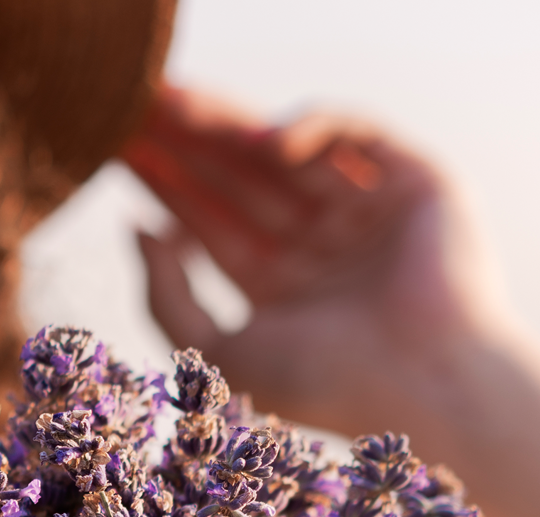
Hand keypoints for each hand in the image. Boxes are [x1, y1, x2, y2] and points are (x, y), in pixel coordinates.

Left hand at [122, 84, 507, 437]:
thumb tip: (134, 228)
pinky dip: (309, 128)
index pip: (212, 224)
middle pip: (242, 181)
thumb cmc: (322, 385)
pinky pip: (354, 134)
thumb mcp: (217, 348)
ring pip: (288, 153)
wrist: (419, 388)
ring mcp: (366, 212)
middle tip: (135, 104)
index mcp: (280, 289)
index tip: (119, 151)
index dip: (167, 186)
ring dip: (229, 127)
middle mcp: (321, 247)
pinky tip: (256, 139)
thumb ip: (167, 296)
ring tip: (173, 104)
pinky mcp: (415, 180)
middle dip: (189, 145)